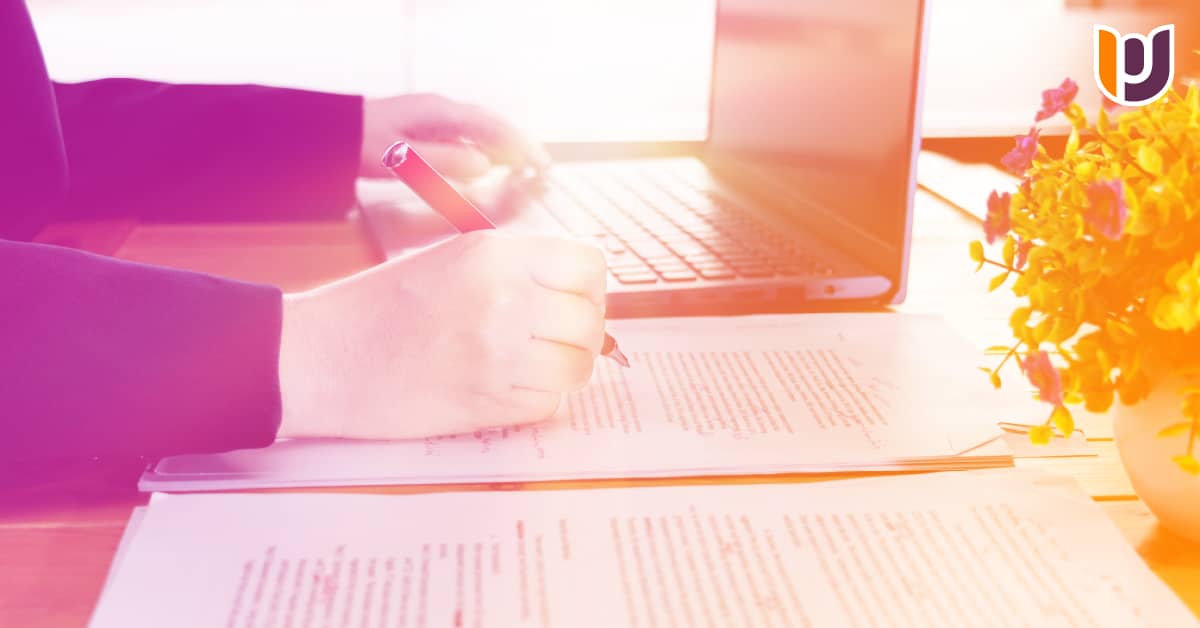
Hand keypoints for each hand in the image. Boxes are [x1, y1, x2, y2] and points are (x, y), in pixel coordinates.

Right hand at [276, 231, 606, 440]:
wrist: (324, 359)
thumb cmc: (381, 307)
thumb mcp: (451, 260)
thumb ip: (515, 269)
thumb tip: (577, 292)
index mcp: (493, 254)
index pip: (588, 265)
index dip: (587, 286)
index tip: (572, 299)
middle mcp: (503, 299)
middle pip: (589, 319)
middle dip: (580, 332)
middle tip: (553, 339)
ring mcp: (498, 353)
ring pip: (578, 365)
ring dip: (563, 369)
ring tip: (531, 365)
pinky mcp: (487, 402)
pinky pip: (548, 403)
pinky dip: (536, 399)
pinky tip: (503, 387)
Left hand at [359, 94, 550, 179]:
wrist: (331, 133)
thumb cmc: (360, 144)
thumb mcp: (401, 158)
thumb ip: (444, 163)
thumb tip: (484, 166)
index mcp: (440, 113)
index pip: (492, 129)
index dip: (520, 147)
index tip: (540, 165)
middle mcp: (442, 110)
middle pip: (492, 125)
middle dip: (520, 145)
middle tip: (542, 167)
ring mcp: (435, 117)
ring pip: (481, 130)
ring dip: (505, 147)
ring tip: (524, 166)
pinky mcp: (427, 128)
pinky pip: (466, 136)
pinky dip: (485, 149)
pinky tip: (488, 164)